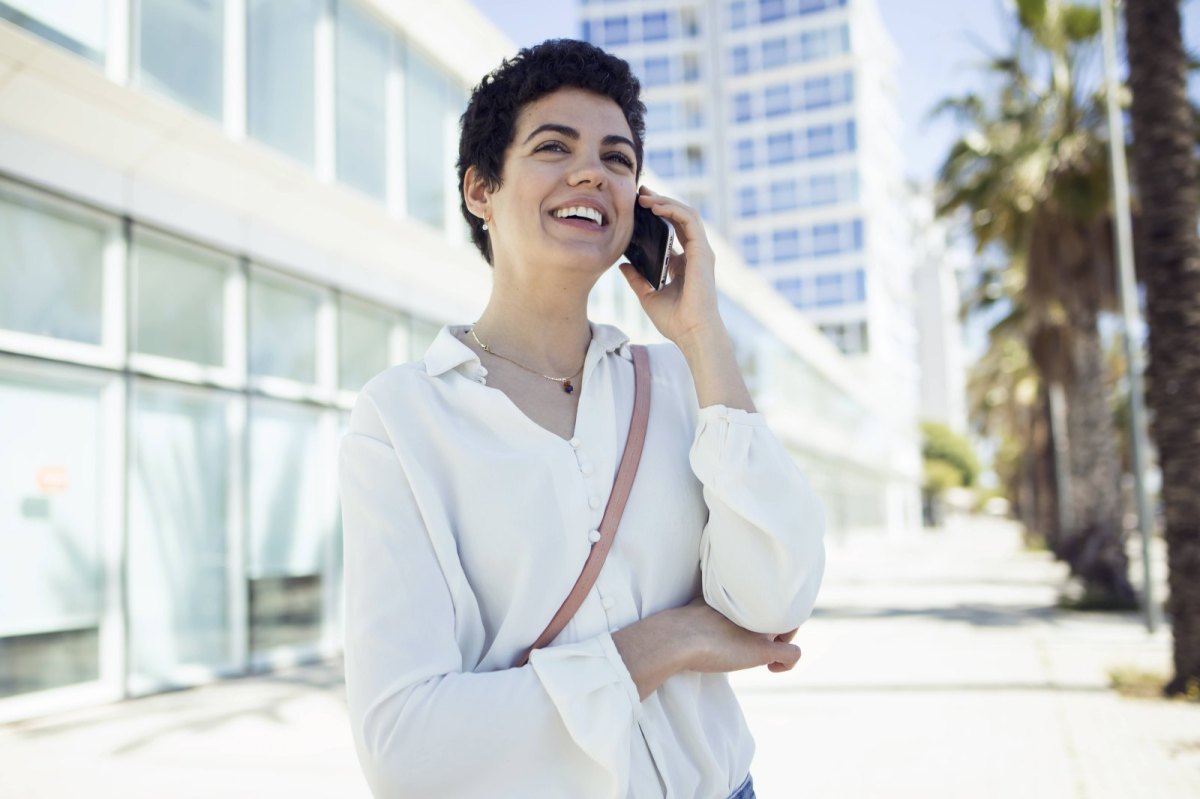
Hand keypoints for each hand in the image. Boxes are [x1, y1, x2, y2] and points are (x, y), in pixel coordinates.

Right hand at [612, 599, 800, 700]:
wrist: (675, 639)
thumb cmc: (679, 627)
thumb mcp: (699, 611)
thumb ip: (709, 612)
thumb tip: (699, 621)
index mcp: (742, 595)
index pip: (767, 598)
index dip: (765, 611)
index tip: (754, 626)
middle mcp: (757, 608)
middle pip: (781, 611)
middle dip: (776, 625)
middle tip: (762, 640)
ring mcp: (762, 630)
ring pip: (789, 630)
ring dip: (782, 642)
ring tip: (767, 654)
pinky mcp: (764, 650)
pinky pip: (793, 654)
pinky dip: (785, 664)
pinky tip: (771, 668)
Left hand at [617, 187, 722, 345]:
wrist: (692, 333)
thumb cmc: (675, 321)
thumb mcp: (648, 296)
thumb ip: (636, 279)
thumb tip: (622, 265)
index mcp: (683, 264)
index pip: (672, 231)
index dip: (658, 216)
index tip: (639, 206)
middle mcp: (694, 255)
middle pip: (679, 218)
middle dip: (660, 202)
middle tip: (640, 192)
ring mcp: (700, 252)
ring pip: (686, 214)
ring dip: (665, 202)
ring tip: (644, 196)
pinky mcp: (702, 252)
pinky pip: (689, 221)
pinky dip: (673, 210)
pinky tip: (656, 207)